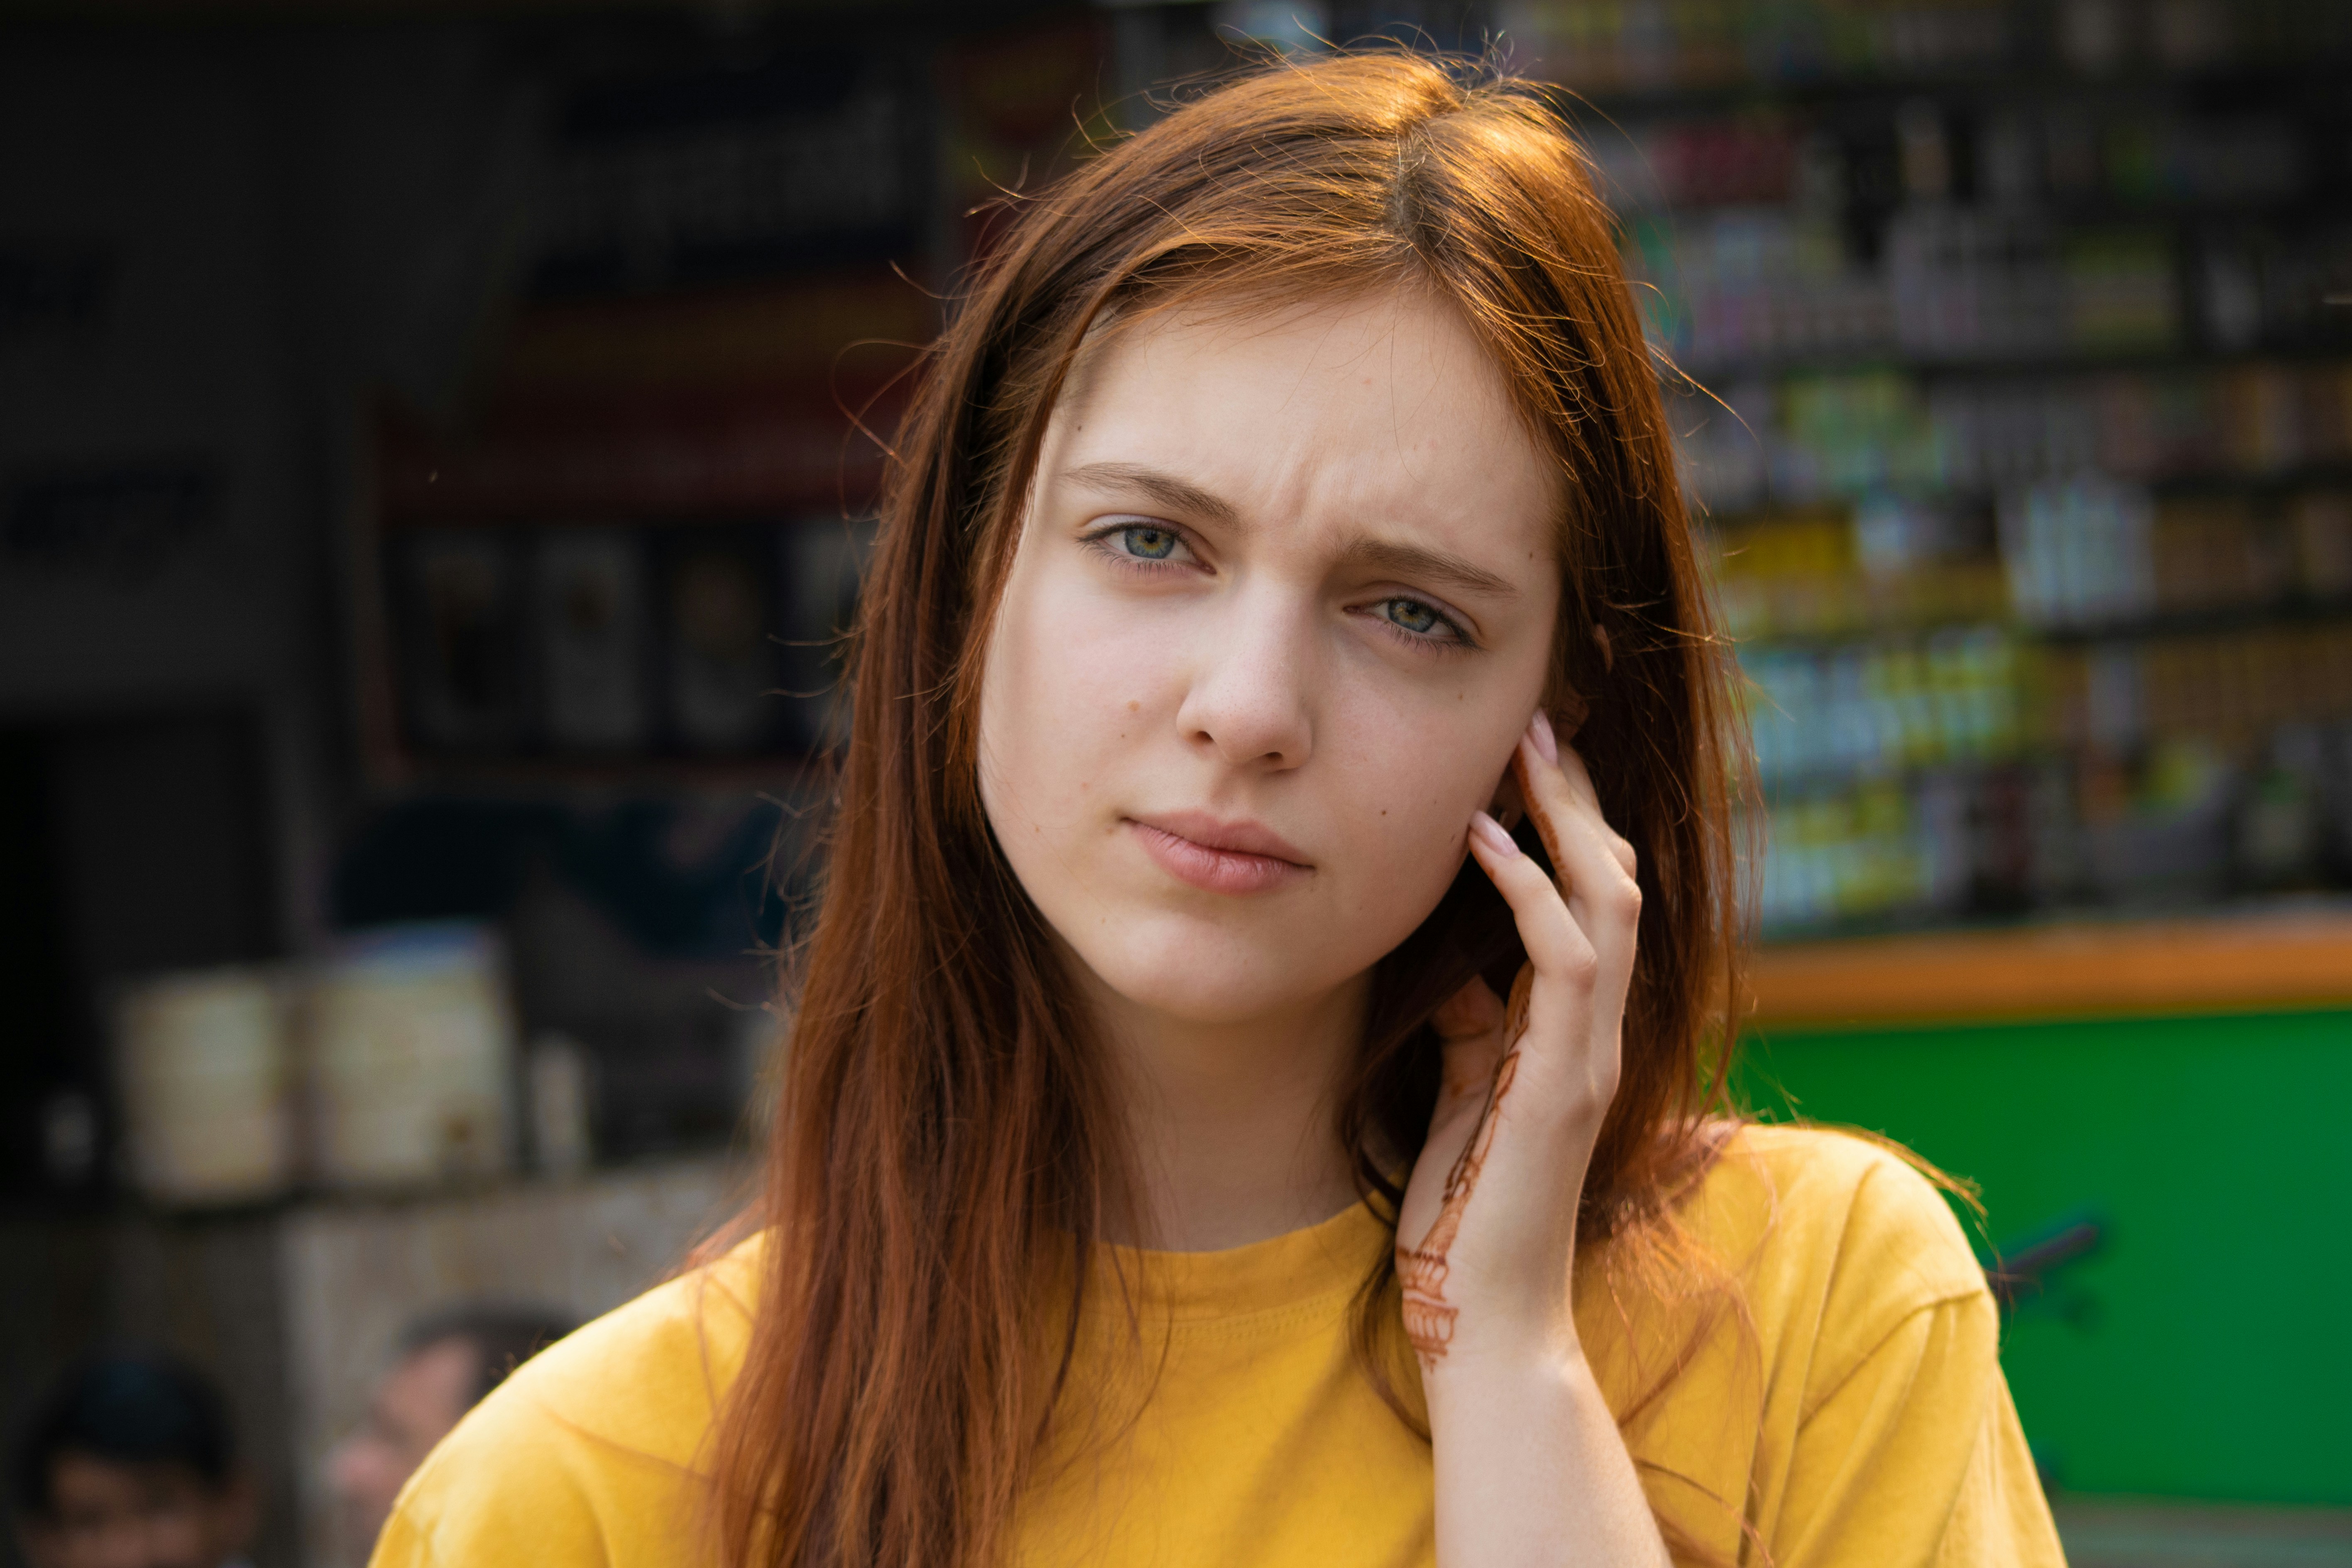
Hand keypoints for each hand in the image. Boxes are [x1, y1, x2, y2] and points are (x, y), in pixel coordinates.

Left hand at [1395, 708, 1640, 1372]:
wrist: (1482, 1313)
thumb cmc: (1462, 1210)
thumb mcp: (1461, 1091)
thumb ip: (1472, 1025)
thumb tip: (1456, 961)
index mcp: (1574, 1031)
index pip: (1594, 901)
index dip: (1571, 824)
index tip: (1530, 755)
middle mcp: (1597, 1031)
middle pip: (1615, 880)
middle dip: (1581, 797)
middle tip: (1541, 717)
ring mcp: (1589, 1053)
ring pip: (1607, 903)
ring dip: (1566, 820)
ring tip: (1526, 747)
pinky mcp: (1562, 1082)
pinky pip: (1560, 960)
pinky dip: (1524, 889)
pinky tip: (1480, 840)